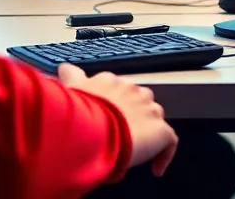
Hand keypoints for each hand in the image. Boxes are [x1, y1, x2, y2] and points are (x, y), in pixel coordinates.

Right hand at [58, 65, 177, 175]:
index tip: (108, 116)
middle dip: (133, 114)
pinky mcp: (161, 130)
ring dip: (148, 130)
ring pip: (154, 116)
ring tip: (136, 147)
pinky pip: (169, 141)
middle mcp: (133, 91)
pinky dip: (164, 154)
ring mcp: (149, 109)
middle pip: (139, 99)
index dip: (114, 103)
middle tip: (121, 134)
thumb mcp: (72, 89)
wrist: (96, 128)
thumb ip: (71, 77)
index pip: (118, 88)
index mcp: (112, 82)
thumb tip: (66, 68)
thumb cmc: (81, 111)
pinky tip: (155, 167)